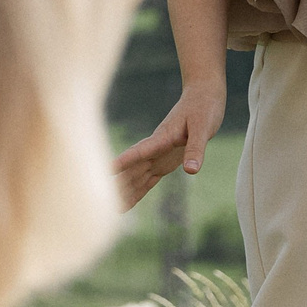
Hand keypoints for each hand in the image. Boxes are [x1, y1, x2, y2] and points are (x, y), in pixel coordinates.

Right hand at [113, 84, 225, 208]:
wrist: (203, 95)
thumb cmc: (203, 107)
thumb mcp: (203, 127)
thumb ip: (196, 149)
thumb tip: (190, 171)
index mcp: (162, 138)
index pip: (140, 151)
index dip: (125, 161)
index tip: (108, 170)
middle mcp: (155, 148)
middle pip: (133, 168)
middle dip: (118, 183)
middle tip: (103, 200)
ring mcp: (158, 155)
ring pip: (136, 176)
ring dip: (124, 192)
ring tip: (111, 210)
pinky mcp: (164, 161)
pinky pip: (147, 179)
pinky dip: (137, 192)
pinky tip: (126, 204)